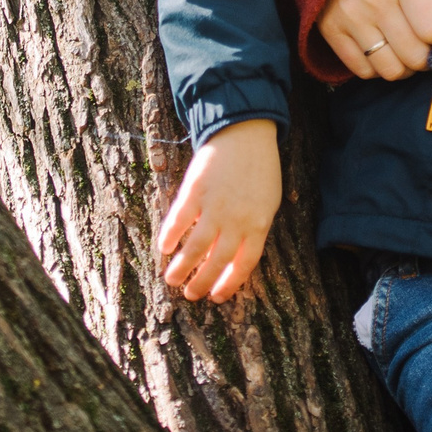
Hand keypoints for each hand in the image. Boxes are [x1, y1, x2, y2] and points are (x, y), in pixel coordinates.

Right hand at [156, 119, 282, 301]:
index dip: (228, 285)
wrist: (244, 133)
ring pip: (195, 248)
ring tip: (171, 279)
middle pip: (216, 262)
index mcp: (258, 225)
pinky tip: (164, 248)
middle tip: (189, 294)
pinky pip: (179, 221)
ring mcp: (214, 207)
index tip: (215, 297)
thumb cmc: (259, 169)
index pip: (243, 266)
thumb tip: (235, 257)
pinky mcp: (194, 193)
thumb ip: (253, 230)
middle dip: (201, 283)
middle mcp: (236, 221)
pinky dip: (170, 237)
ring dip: (181, 268)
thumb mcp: (267, 202)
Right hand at [316, 0, 431, 80]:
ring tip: (407, 50)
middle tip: (428, 45)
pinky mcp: (330, 28)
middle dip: (427, 55)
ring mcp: (349, 16)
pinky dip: (378, 68)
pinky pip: (362, 70)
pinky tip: (383, 49)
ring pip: (390, 70)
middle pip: (415, 56)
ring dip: (405, 67)